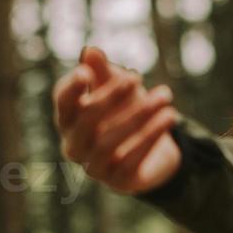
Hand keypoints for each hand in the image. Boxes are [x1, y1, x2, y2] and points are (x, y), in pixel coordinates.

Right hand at [53, 46, 181, 195]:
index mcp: (68, 120)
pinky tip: (169, 118)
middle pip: (87, 121)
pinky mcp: (116, 181)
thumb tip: (90, 51)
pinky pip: (131, 160)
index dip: (71, 88)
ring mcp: (93, 166)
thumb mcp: (116, 87)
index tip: (86, 72)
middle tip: (136, 77)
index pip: (63, 103)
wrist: (152, 151)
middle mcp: (74, 145)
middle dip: (112, 96)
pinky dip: (151, 137)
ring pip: (110, 142)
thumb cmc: (125, 110)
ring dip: (139, 116)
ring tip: (165, 96)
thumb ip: (102, 71)